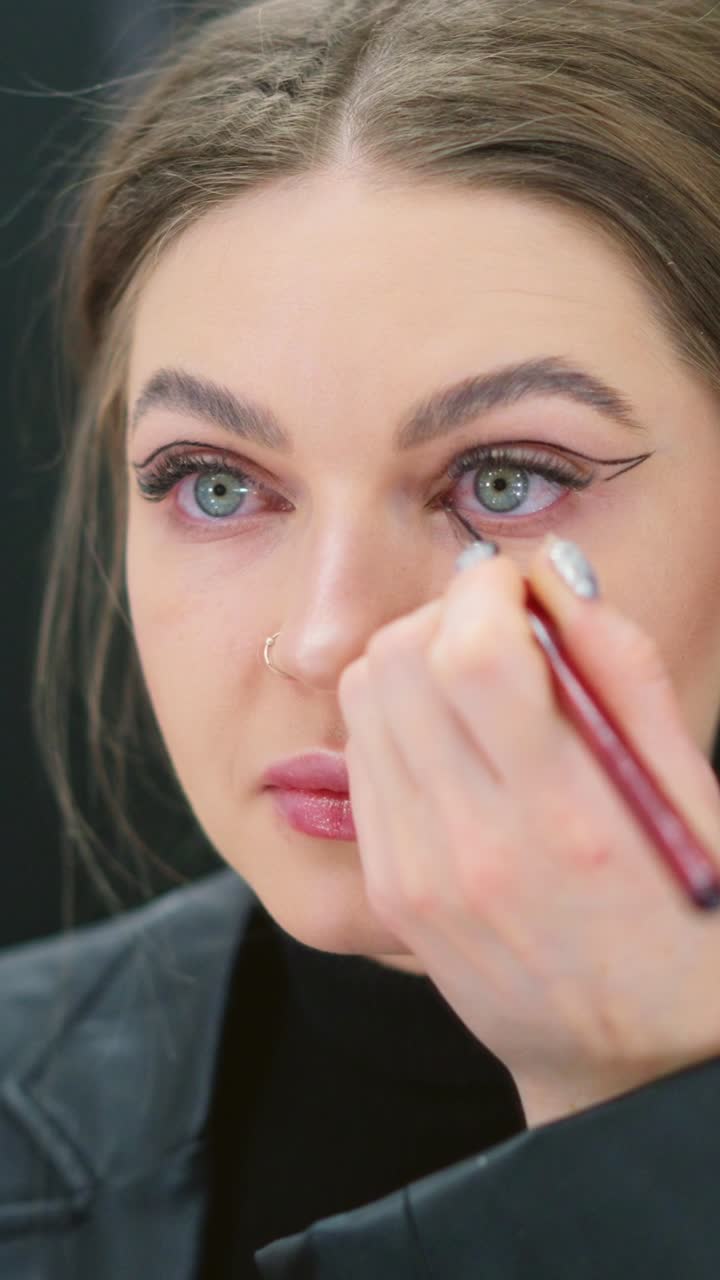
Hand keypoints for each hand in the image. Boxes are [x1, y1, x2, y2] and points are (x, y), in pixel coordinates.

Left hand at [337, 534, 719, 1126]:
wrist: (629, 1062)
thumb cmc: (686, 923)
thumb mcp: (693, 791)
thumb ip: (620, 669)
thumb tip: (551, 577)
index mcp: (568, 813)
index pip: (473, 649)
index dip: (487, 587)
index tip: (514, 586)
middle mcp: (477, 843)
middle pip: (400, 659)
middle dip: (444, 612)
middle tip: (495, 629)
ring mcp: (419, 872)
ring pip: (366, 699)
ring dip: (413, 659)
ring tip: (472, 682)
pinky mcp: (390, 890)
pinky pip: (361, 758)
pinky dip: (396, 719)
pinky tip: (450, 740)